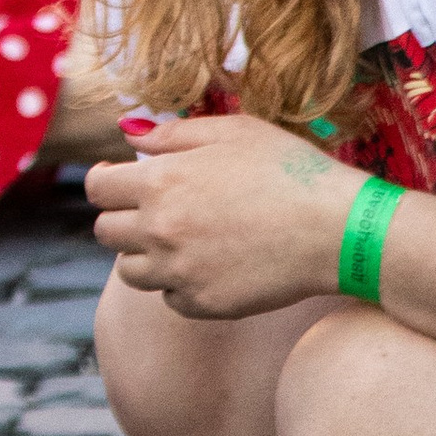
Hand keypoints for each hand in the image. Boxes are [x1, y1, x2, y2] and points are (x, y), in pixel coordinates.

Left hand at [87, 110, 359, 319]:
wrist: (339, 229)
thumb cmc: (290, 170)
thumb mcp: (232, 131)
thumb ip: (172, 133)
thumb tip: (128, 133)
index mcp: (160, 181)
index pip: (96, 187)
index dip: (108, 181)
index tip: (123, 180)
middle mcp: (159, 230)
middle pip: (105, 231)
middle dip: (124, 217)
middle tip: (159, 210)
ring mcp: (179, 272)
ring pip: (129, 271)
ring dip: (145, 255)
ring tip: (182, 240)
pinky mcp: (204, 304)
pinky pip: (169, 298)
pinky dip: (180, 285)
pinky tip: (209, 265)